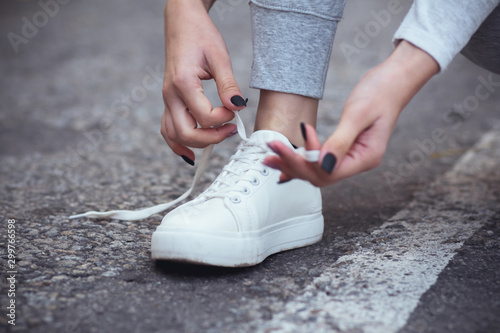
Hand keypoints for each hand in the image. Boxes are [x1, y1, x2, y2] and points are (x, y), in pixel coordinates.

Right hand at [161, 0, 245, 163]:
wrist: (181, 22)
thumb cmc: (200, 35)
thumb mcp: (219, 57)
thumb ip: (228, 85)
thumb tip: (238, 107)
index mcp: (182, 83)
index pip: (204, 117)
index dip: (224, 119)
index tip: (236, 109)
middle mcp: (170, 95)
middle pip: (186, 133)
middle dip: (212, 138)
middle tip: (232, 129)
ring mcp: (167, 100)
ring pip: (174, 135)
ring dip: (197, 143)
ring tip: (218, 137)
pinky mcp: (169, 101)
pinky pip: (168, 129)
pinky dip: (178, 144)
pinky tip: (191, 154)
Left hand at [263, 41, 438, 185]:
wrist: (393, 80)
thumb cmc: (379, 93)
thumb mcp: (358, 115)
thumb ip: (340, 142)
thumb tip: (322, 166)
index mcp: (365, 158)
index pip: (328, 172)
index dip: (306, 161)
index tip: (291, 141)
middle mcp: (358, 163)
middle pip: (319, 175)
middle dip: (293, 164)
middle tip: (269, 152)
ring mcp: (351, 158)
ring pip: (317, 170)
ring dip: (292, 163)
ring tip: (269, 156)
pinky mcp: (344, 149)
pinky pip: (319, 161)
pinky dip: (301, 159)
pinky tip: (284, 158)